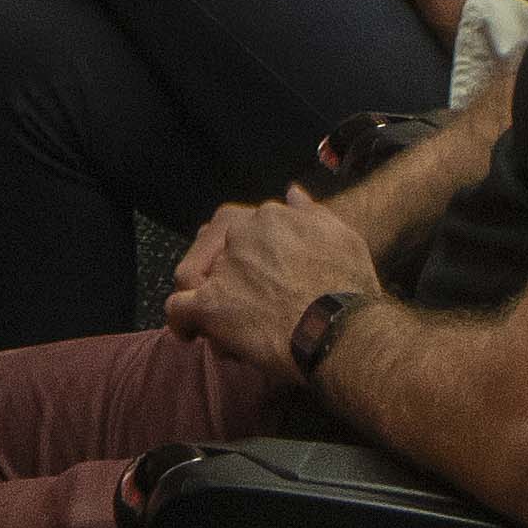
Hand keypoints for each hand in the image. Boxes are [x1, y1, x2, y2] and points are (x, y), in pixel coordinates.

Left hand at [160, 196, 358, 392]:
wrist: (340, 328)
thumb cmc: (349, 285)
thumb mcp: (341, 235)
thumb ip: (312, 212)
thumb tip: (291, 193)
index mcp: (269, 217)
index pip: (242, 230)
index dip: (251, 258)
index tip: (264, 278)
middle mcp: (241, 236)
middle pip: (221, 255)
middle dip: (230, 278)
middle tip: (249, 305)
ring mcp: (223, 269)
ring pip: (199, 279)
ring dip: (209, 297)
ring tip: (225, 322)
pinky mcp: (210, 305)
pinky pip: (179, 308)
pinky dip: (181, 321)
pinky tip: (191, 333)